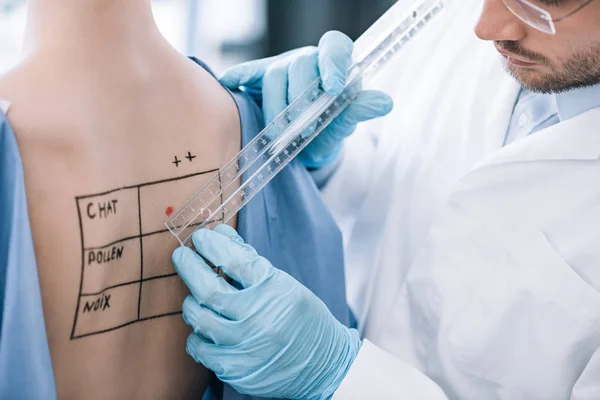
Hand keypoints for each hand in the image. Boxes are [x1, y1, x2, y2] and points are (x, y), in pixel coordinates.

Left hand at [172, 225, 360, 399]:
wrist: (324, 365)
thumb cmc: (304, 318)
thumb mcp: (285, 284)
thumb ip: (251, 262)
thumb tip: (220, 235)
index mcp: (274, 290)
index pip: (235, 261)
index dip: (213, 246)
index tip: (202, 238)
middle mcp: (258, 318)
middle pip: (209, 289)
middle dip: (189, 267)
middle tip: (181, 255)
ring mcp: (245, 346)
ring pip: (200, 318)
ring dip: (192, 302)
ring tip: (195, 296)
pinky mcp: (236, 369)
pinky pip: (200, 349)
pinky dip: (197, 335)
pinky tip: (204, 328)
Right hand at [220, 31, 393, 168]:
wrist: (304, 146)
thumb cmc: (327, 131)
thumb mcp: (344, 124)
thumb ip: (358, 110)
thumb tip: (384, 102)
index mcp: (332, 66)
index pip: (335, 46)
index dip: (333, 63)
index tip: (332, 88)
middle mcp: (306, 62)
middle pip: (299, 64)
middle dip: (300, 98)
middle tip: (303, 127)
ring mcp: (279, 68)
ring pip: (274, 74)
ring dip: (276, 106)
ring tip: (281, 133)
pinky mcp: (256, 80)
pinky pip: (246, 73)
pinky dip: (238, 77)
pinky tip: (230, 84)